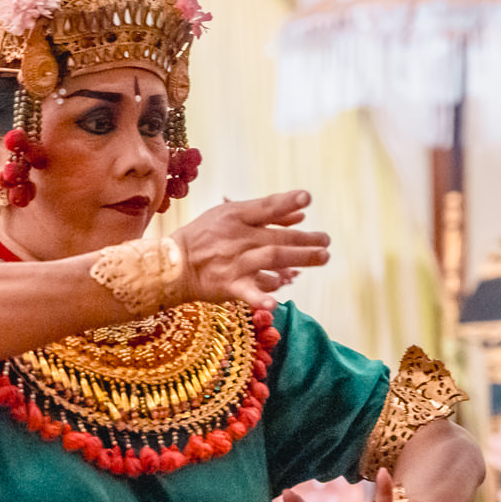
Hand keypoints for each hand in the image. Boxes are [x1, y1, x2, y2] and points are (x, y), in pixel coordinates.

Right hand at [171, 192, 330, 309]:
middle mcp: (238, 238)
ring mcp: (235, 263)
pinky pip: (247, 293)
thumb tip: (302, 213)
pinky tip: (275, 303)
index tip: (308, 199)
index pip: (266, 207)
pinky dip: (261, 298)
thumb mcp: (231, 216)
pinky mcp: (229, 286)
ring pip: (271, 258)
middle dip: (306, 239)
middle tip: (326, 242)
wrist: (173, 265)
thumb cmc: (205, 236)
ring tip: (322, 257)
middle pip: (277, 237)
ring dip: (299, 258)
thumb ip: (267, 214)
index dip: (287, 202)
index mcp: (236, 217)